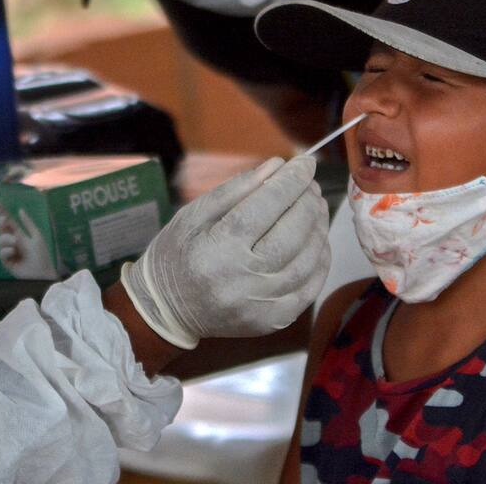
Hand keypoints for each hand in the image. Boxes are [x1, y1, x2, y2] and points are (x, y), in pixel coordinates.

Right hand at [0, 200, 57, 279]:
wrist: (42, 273)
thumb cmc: (42, 256)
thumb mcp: (36, 236)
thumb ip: (28, 223)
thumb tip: (20, 210)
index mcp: (20, 235)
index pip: (8, 222)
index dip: (2, 212)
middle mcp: (12, 242)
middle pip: (2, 230)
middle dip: (2, 224)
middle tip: (4, 220)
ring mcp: (9, 252)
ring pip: (0, 240)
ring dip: (6, 238)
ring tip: (15, 242)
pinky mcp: (7, 262)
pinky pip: (2, 253)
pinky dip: (7, 250)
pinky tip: (13, 251)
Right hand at [121, 156, 330, 348]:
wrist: (166, 309)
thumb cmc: (177, 254)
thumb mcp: (193, 214)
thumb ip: (236, 188)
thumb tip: (278, 166)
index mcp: (218, 249)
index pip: (265, 207)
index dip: (290, 181)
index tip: (306, 162)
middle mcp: (242, 280)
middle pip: (291, 233)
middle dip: (307, 202)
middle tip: (310, 184)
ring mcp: (261, 305)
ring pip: (307, 260)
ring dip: (318, 228)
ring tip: (315, 206)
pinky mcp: (273, 321)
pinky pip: (309, 287)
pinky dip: (320, 260)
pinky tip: (317, 239)